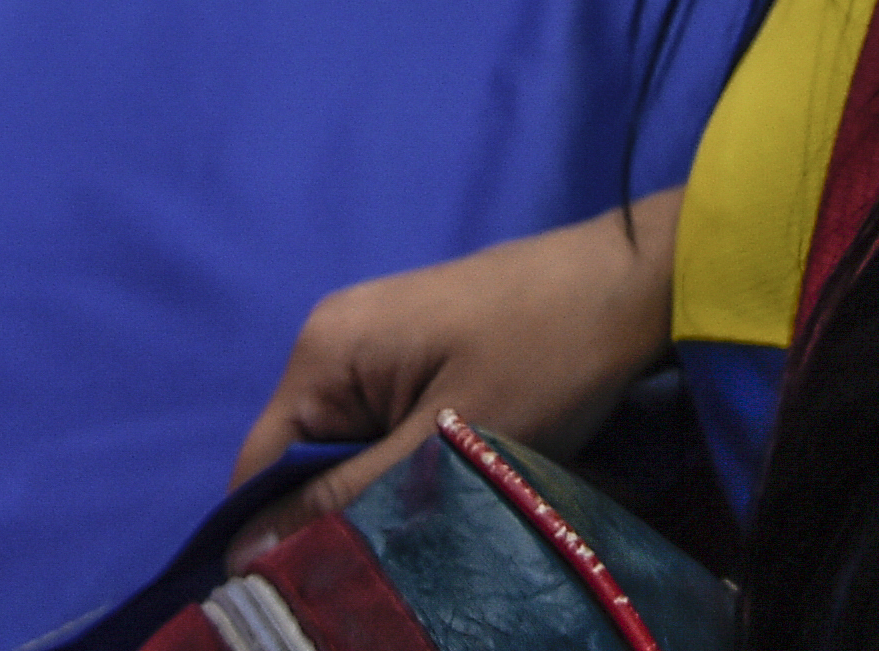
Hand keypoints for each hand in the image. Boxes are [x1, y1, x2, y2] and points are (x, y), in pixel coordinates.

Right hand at [229, 195, 683, 553]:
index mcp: (324, 351)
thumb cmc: (545, 357)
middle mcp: (336, 342)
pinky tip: (450, 492)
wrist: (634, 285)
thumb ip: (344, 499)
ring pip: (352, 455)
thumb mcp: (444, 442)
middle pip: (304, 463)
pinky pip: (389, 432)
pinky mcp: (422, 358)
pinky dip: (412, 469)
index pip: (258, 469)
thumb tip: (244, 555)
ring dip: (382, 497)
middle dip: (337, 517)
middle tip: (387, 569)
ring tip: (426, 533)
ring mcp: (381, 347)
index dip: (274, 536)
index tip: (317, 591)